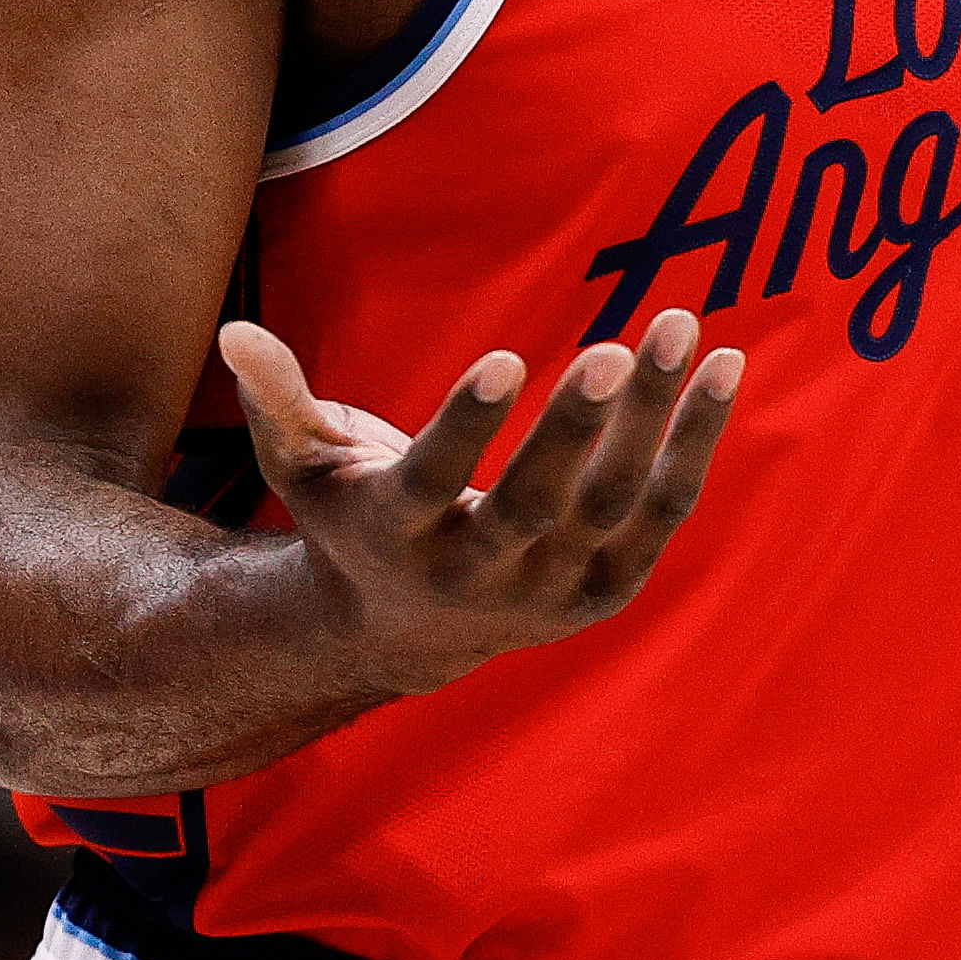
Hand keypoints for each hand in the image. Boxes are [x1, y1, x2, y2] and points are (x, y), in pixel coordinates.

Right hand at [217, 308, 744, 697]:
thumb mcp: (305, 466)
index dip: (471, 424)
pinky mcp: (604, 592)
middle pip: (538, 503)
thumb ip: (280, 398)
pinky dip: (695, 445)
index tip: (509, 355)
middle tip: (620, 342)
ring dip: (659, 420)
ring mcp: (550, 591)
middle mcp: (478, 575)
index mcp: (399, 537)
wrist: (407, 631)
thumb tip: (235, 328)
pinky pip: (662, 513)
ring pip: (613, 504)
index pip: (437, 482)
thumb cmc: (356, 517)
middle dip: (578, 424)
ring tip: (689, 328)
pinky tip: (725, 370)